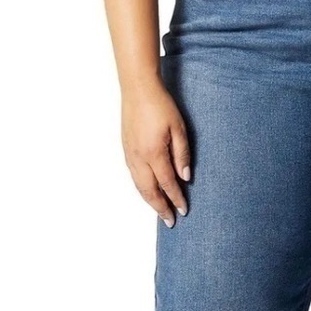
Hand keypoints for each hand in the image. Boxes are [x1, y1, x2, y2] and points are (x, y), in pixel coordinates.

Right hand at [121, 80, 190, 225]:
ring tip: (160, 211)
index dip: (176, 199)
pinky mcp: (126, 149)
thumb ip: (182, 154)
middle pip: (150, 191)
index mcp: (154, 153)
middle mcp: (139, 157)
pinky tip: (147, 192)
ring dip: (149, 200)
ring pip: (139, 185)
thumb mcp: (179, 128)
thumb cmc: (161, 105)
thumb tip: (185, 177)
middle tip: (170, 221)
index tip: (184, 211)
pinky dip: (141, 188)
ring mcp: (130, 154)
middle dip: (160, 207)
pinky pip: (133, 176)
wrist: (138, 88)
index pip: (167, 183)